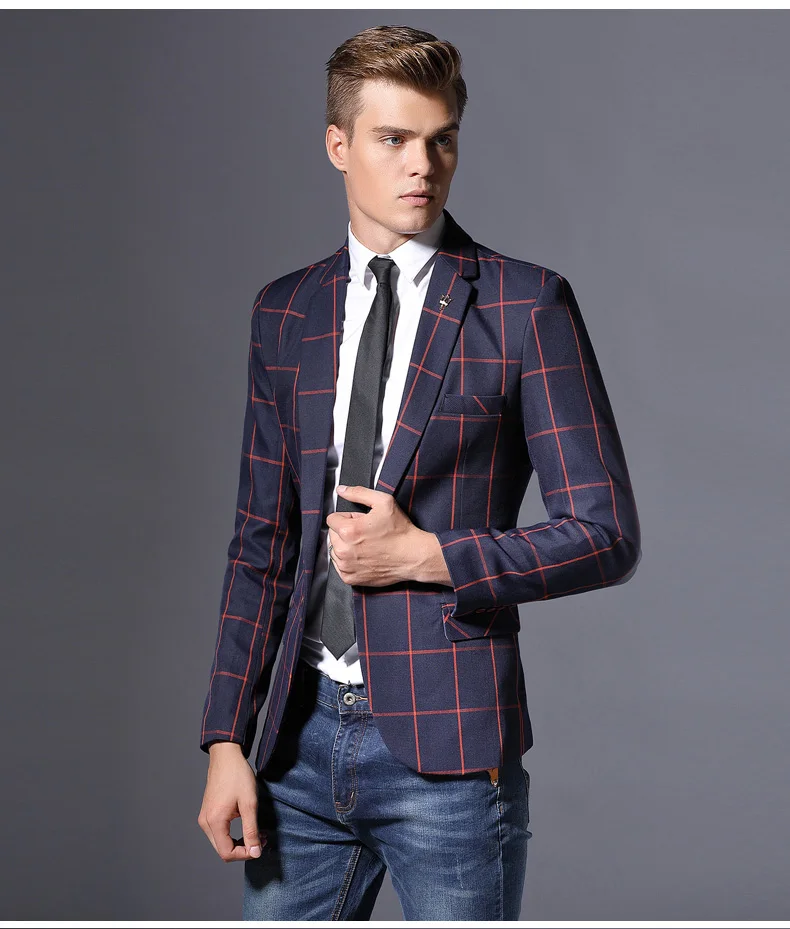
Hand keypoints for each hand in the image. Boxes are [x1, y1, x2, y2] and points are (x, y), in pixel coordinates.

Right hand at [197, 742, 263, 861]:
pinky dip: (232, 834)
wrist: (226, 756)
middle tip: (261, 839)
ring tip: (256, 832)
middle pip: (222, 850)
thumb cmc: (237, 776)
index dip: (244, 854)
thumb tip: (255, 852)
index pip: (227, 853)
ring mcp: (205, 817)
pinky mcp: (207, 812)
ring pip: (220, 842)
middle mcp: (205, 822)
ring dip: (238, 842)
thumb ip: (251, 830)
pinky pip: (218, 832)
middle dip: (243, 849)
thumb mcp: (249, 803)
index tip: (260, 846)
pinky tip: (246, 824)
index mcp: (214, 821)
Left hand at [326, 484, 421, 586]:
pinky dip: (348, 561)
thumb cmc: (400, 531)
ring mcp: (346, 566)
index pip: (332, 519)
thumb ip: (358, 493)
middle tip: (365, 533)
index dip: (347, 518)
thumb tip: (341, 490)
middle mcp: (344, 550)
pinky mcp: (350, 578)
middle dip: (346, 532)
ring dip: (346, 547)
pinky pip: (340, 566)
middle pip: (333, 535)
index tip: (360, 522)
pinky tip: (364, 557)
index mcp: (348, 531)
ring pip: (335, 551)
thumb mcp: (383, 502)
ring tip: (365, 545)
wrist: (413, 556)